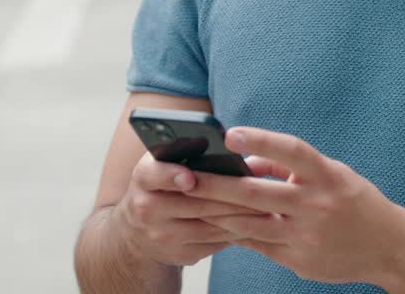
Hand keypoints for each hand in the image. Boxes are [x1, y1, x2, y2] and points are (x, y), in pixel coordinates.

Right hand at [112, 152, 259, 266]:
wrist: (137, 230)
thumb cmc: (161, 184)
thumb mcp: (162, 164)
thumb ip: (185, 152)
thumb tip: (229, 148)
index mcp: (143, 178)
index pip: (155, 174)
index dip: (172, 176)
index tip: (191, 178)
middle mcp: (147, 209)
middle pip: (194, 203)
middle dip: (230, 196)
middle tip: (259, 189)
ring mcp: (162, 236)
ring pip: (209, 225)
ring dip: (240, 216)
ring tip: (267, 207)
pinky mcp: (179, 255)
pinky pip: (214, 243)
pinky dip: (235, 232)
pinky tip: (254, 223)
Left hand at [190, 128, 404, 284]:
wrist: (389, 247)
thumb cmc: (354, 202)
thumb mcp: (331, 174)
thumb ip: (289, 169)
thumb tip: (245, 164)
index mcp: (328, 176)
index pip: (291, 151)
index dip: (260, 141)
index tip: (230, 133)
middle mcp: (317, 205)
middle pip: (257, 193)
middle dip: (216, 185)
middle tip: (185, 176)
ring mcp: (307, 236)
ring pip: (250, 224)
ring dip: (215, 212)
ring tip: (188, 202)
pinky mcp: (299, 260)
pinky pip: (257, 244)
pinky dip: (234, 233)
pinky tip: (213, 224)